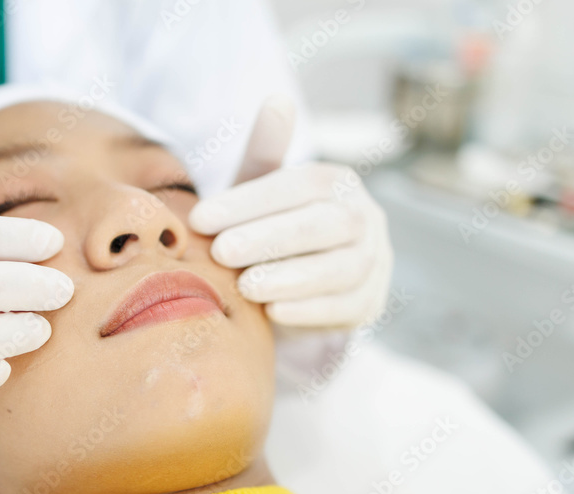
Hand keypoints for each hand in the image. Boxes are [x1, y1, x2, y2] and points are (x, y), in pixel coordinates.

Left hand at [189, 95, 392, 328]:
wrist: (298, 287)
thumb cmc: (271, 229)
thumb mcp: (261, 193)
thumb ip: (265, 154)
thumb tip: (278, 100)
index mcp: (337, 183)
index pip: (297, 186)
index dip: (248, 202)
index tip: (199, 218)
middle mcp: (364, 217)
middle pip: (322, 226)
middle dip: (269, 239)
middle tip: (222, 252)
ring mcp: (374, 261)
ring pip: (339, 268)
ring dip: (290, 277)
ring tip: (246, 286)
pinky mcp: (369, 304)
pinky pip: (344, 307)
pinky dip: (309, 312)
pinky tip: (274, 313)